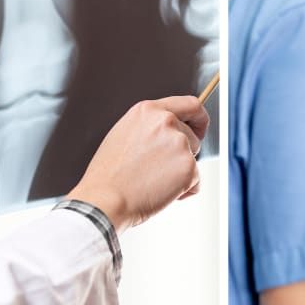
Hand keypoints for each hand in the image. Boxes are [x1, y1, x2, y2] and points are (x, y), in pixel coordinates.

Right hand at [69, 96, 208, 230]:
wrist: (105, 200)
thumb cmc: (108, 174)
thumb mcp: (123, 134)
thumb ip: (149, 127)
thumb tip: (169, 132)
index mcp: (148, 110)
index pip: (190, 104)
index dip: (198, 118)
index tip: (199, 129)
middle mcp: (166, 121)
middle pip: (192, 136)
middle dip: (183, 154)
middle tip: (159, 171)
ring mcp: (179, 143)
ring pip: (193, 159)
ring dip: (180, 172)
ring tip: (152, 182)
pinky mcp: (189, 167)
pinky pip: (195, 181)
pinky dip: (183, 190)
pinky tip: (159, 193)